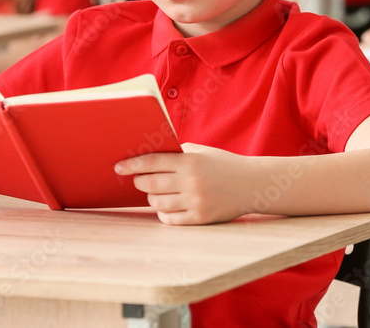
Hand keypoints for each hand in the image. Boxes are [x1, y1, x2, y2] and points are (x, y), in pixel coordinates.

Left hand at [115, 142, 255, 224]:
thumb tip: (145, 157)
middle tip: (139, 180)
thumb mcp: (200, 152)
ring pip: (158, 203)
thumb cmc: (221, 164)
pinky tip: (166, 206)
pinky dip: (164, 213)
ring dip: (152, 198)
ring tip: (156, 192)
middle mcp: (192, 182)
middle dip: (140, 182)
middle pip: (151, 184)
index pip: (152, 162)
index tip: (118, 167)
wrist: (251, 184)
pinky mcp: (200, 218)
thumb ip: (176, 153)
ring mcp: (196, 202)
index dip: (131, 165)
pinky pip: (170, 219)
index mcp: (190, 161)